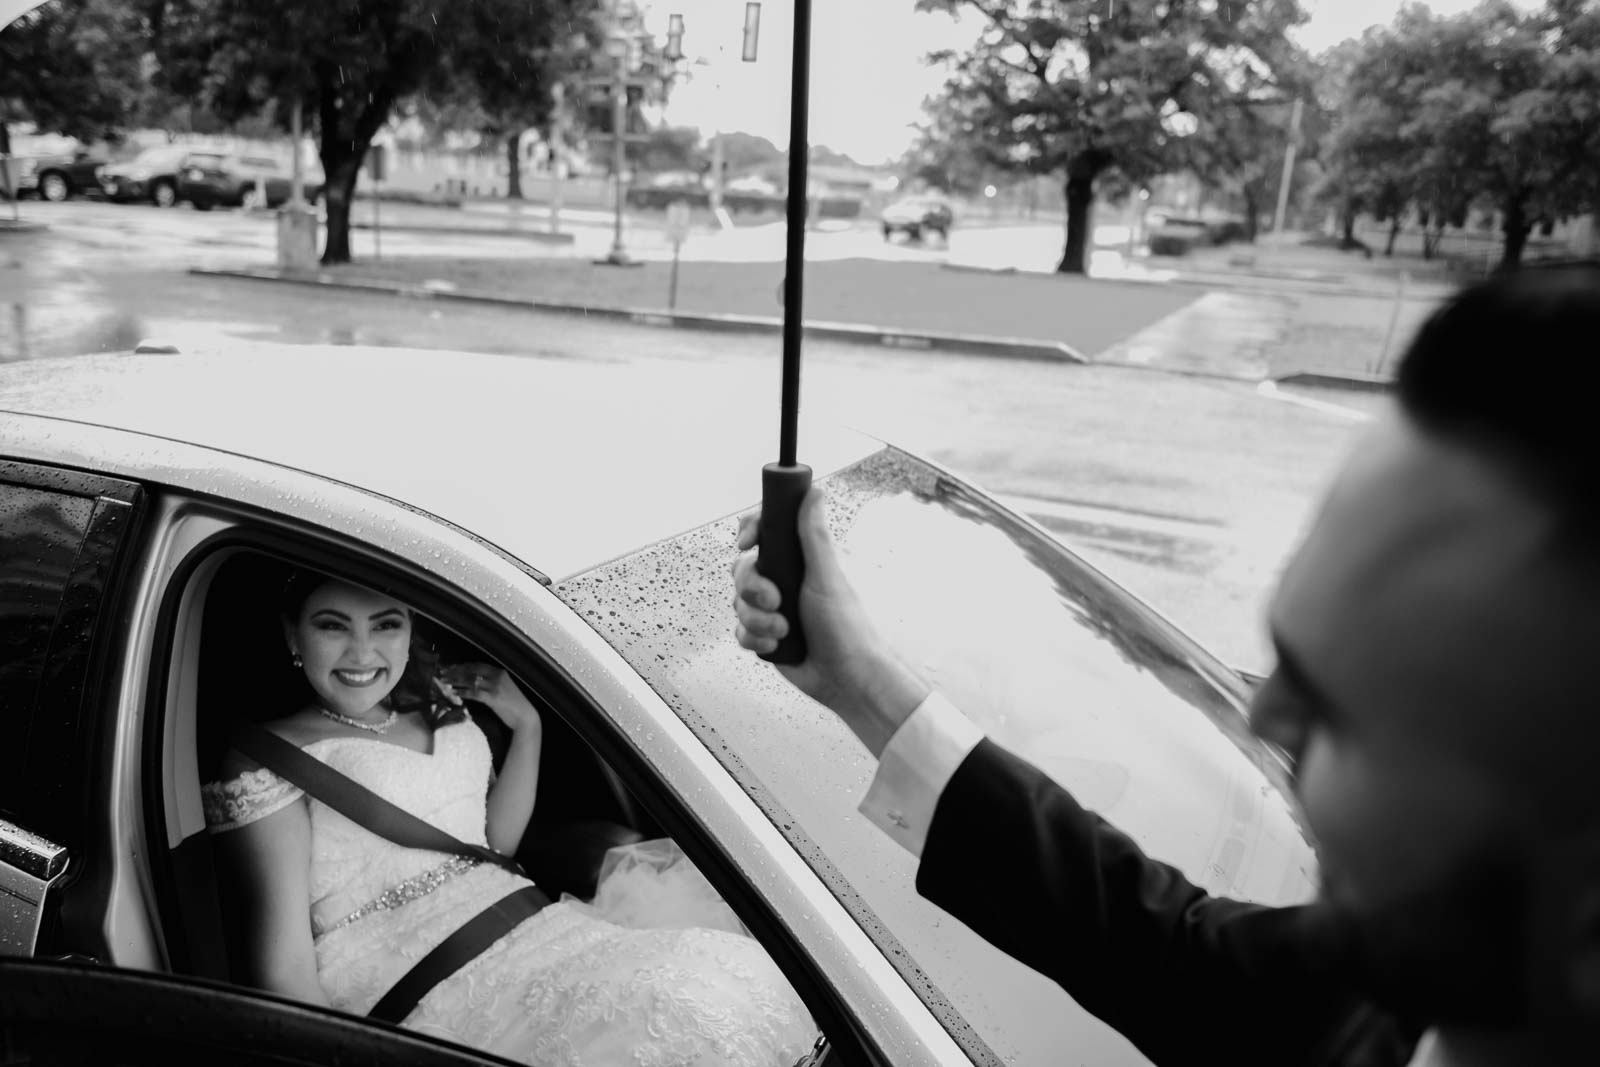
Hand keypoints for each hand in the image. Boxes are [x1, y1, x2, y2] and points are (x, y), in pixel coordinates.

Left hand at [438, 663, 541, 734]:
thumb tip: (473, 683)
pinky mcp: (493, 697)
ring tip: (444, 683)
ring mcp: (496, 686)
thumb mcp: (504, 689)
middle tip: (443, 674)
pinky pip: (474, 693)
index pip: (477, 665)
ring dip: (455, 681)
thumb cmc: (514, 705)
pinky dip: (462, 692)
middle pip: (472, 670)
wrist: (525, 717)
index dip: (462, 666)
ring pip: (471, 680)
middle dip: (455, 671)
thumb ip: (491, 683)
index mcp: (500, 672)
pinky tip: (454, 693)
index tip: (450, 667)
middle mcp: (498, 676)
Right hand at [732, 487, 929, 755]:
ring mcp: (772, 609)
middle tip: (776, 600)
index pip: (764, 532)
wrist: (845, 678)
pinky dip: (755, 639)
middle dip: (753, 588)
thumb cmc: (845, 626)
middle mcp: (783, 581)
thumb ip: (814, 535)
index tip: (747, 542)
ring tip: (784, 629)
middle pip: (742, 569)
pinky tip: (777, 646)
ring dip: (757, 619)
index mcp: (799, 560)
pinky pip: (740, 630)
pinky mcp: (764, 635)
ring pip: (738, 603)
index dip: (750, 532)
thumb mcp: (827, 576)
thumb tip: (814, 492)